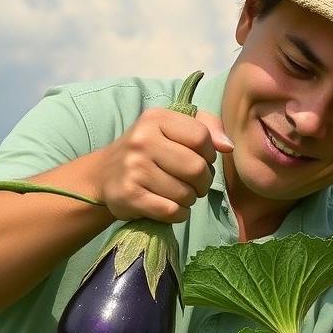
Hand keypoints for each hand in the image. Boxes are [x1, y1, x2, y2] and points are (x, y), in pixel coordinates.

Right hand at [98, 109, 233, 222]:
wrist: (103, 175)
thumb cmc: (148, 149)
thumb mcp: (171, 127)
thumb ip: (205, 126)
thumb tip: (228, 146)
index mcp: (155, 118)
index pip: (201, 137)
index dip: (209, 154)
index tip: (201, 159)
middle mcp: (142, 141)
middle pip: (197, 168)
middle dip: (203, 182)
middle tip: (194, 184)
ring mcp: (134, 169)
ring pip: (186, 193)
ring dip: (190, 199)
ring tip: (179, 194)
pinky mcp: (130, 196)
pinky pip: (172, 211)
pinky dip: (179, 214)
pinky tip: (170, 207)